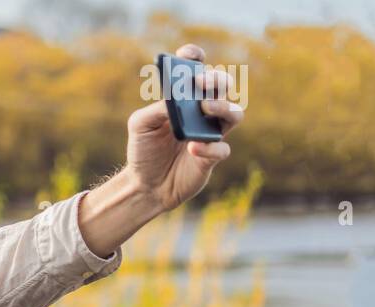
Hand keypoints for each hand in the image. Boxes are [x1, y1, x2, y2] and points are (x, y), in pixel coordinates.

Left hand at [124, 44, 244, 211]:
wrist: (146, 184)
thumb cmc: (143, 149)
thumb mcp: (139, 125)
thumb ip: (155, 109)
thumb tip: (174, 100)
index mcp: (183, 98)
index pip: (195, 70)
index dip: (195, 58)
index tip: (190, 55)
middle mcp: (202, 111)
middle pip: (222, 86)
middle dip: (216, 79)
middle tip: (202, 83)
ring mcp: (211, 133)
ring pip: (234, 113)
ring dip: (222, 107)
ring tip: (205, 108)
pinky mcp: (212, 157)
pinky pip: (222, 149)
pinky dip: (210, 147)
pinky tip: (193, 147)